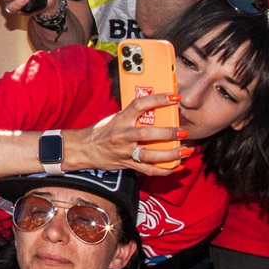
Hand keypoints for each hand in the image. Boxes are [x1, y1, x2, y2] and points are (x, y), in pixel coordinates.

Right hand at [67, 93, 187, 174]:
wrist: (83, 149)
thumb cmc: (101, 131)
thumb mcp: (115, 118)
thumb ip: (133, 115)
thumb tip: (157, 109)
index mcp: (121, 120)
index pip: (140, 105)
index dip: (158, 100)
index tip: (175, 97)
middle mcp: (122, 136)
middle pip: (147, 134)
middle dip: (168, 134)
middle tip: (184, 132)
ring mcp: (124, 152)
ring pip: (149, 156)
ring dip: (170, 155)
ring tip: (185, 151)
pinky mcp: (127, 165)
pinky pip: (148, 170)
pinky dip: (164, 170)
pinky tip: (176, 166)